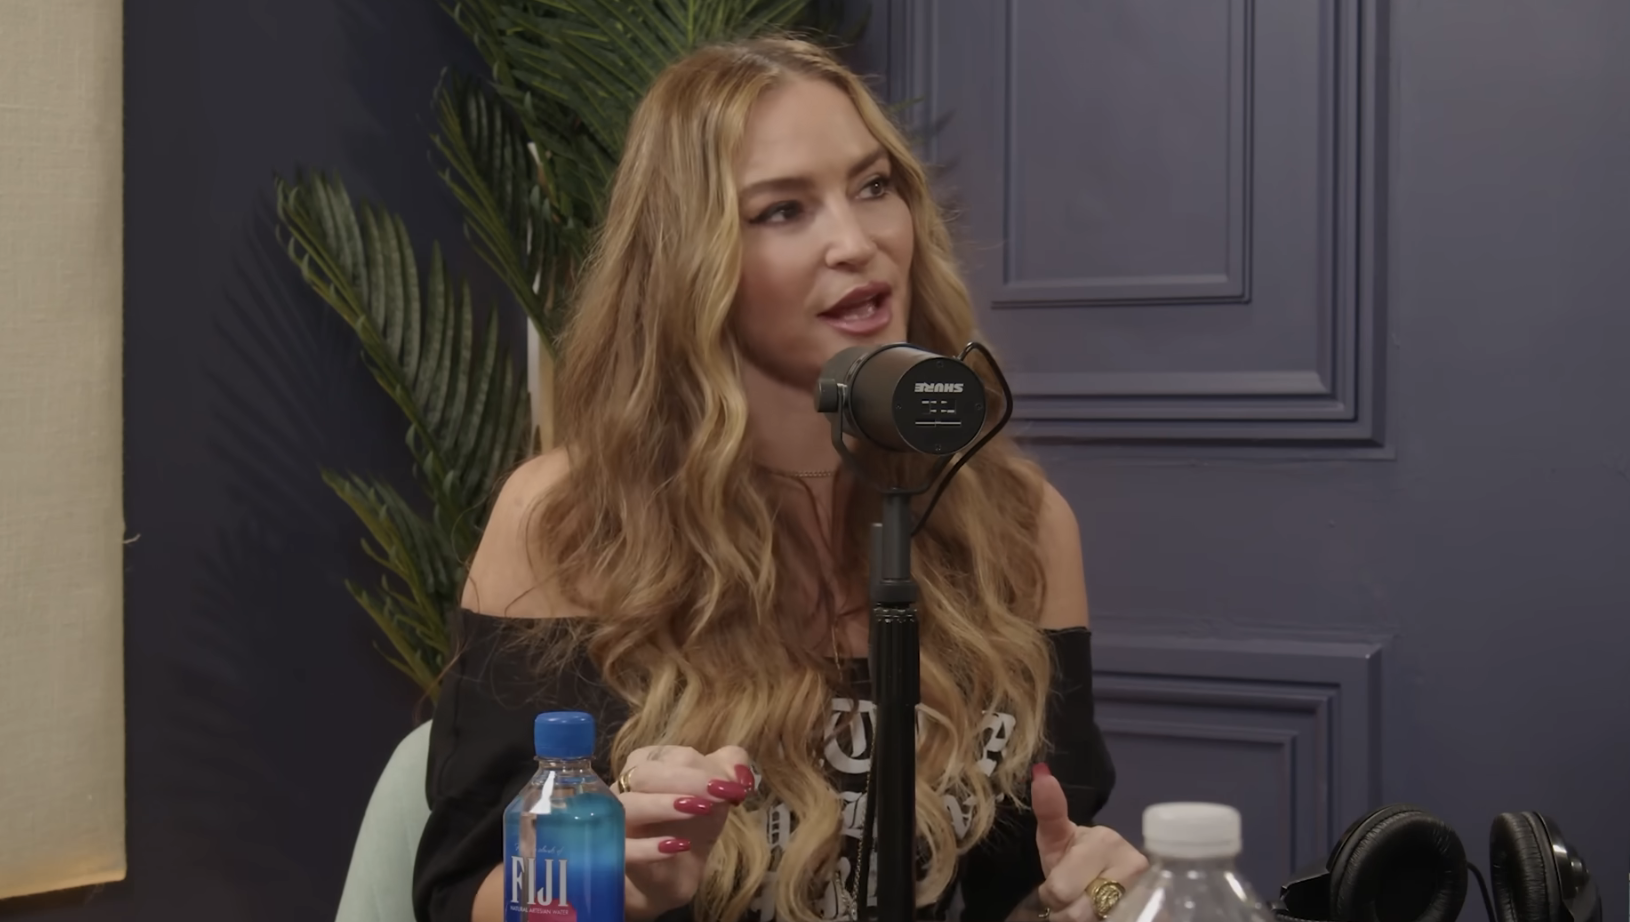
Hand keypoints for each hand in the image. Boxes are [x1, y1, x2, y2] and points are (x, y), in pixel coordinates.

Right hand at [615, 744, 754, 921]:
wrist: (671, 874)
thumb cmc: (689, 825)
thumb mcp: (715, 795)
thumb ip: (730, 770)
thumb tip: (740, 771)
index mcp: (647, 764)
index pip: (668, 756)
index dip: (701, 767)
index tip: (731, 786)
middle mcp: (625, 788)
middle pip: (646, 774)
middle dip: (685, 780)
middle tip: (719, 794)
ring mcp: (615, 822)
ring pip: (629, 805)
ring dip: (664, 805)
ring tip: (698, 810)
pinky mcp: (614, 856)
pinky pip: (623, 848)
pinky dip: (649, 847)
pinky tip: (678, 846)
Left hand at [1031, 764, 1148, 921]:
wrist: (1103, 877)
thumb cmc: (1074, 856)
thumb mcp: (1056, 836)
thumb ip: (1049, 810)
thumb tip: (1041, 772)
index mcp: (1106, 840)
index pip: (1060, 889)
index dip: (1052, 895)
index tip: (1055, 889)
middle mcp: (1133, 863)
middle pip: (1078, 912)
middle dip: (1066, 910)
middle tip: (1069, 901)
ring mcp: (1148, 891)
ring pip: (1098, 920)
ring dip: (1084, 919)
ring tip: (1084, 908)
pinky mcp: (1157, 911)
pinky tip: (1102, 915)